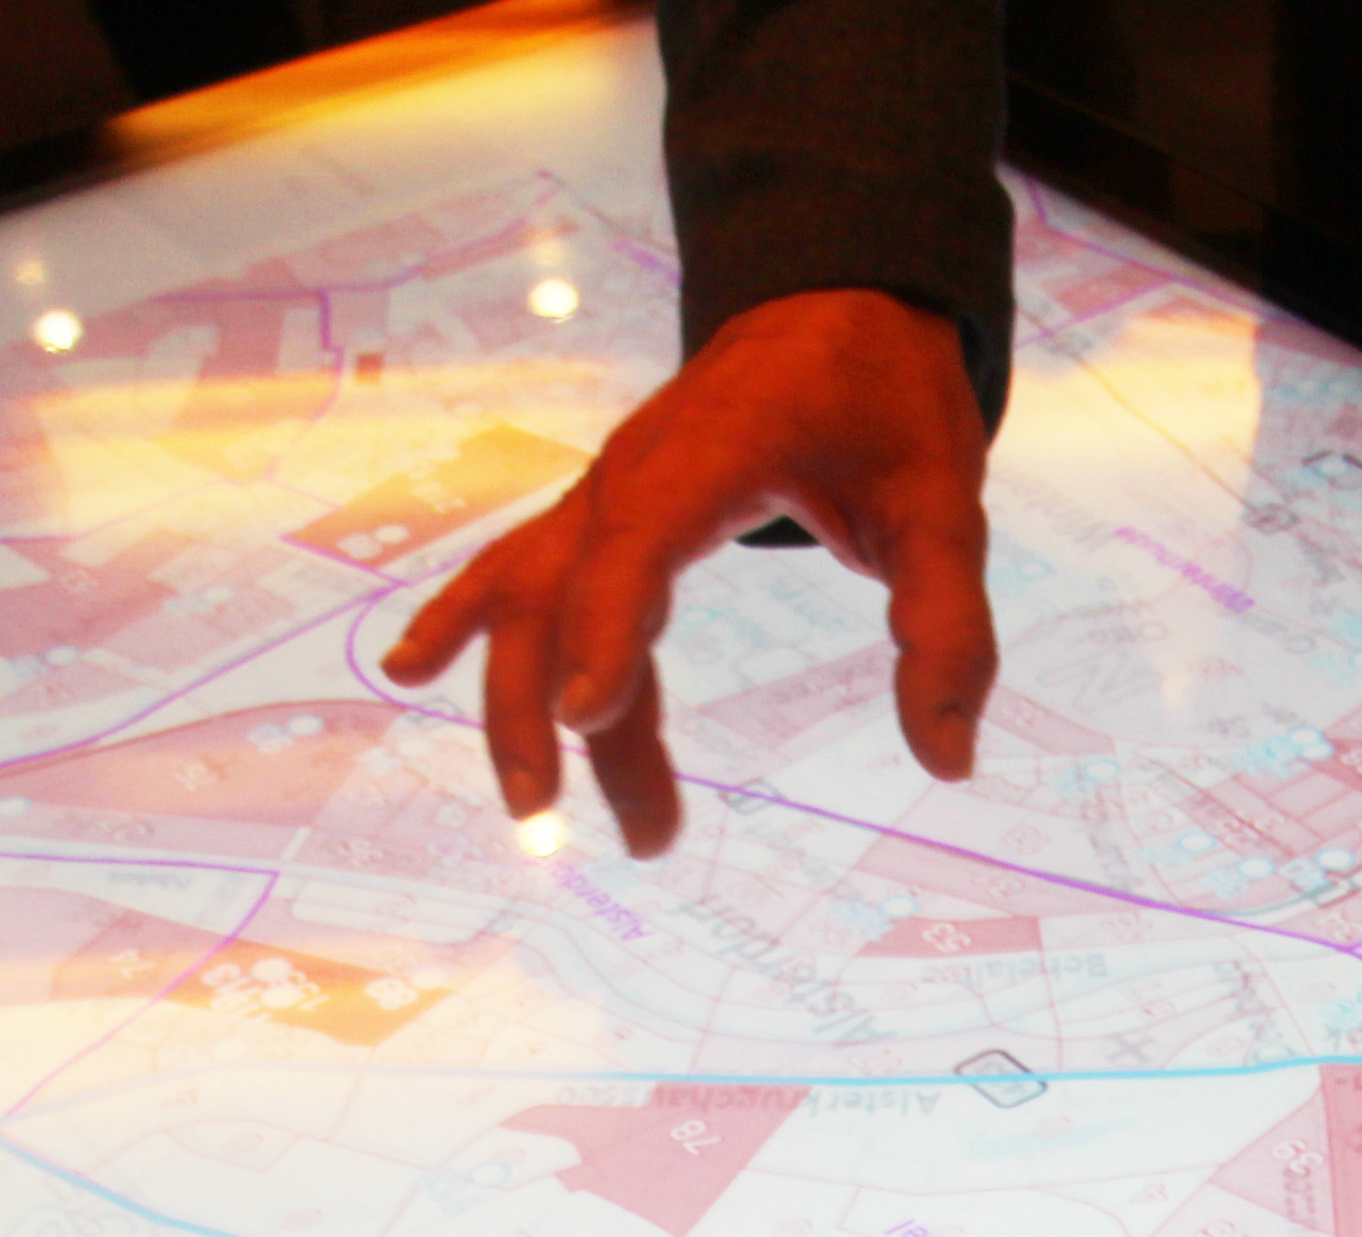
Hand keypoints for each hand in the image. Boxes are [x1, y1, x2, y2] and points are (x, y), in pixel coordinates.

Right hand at [381, 286, 996, 858]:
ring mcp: (608, 493)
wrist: (839, 301)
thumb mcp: (946, 502)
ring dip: (522, 698)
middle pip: (554, 587)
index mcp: (712, 452)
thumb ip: (947, 625)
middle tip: (544, 810)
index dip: (609, 630)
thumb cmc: (886, 398)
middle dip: (535, 698)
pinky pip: (535, 580)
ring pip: (535, 598)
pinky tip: (413, 669)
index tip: (590, 719)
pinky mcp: (608, 515)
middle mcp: (634, 472)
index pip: (638, 544)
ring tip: (537, 810)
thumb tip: (948, 759)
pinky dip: (481, 629)